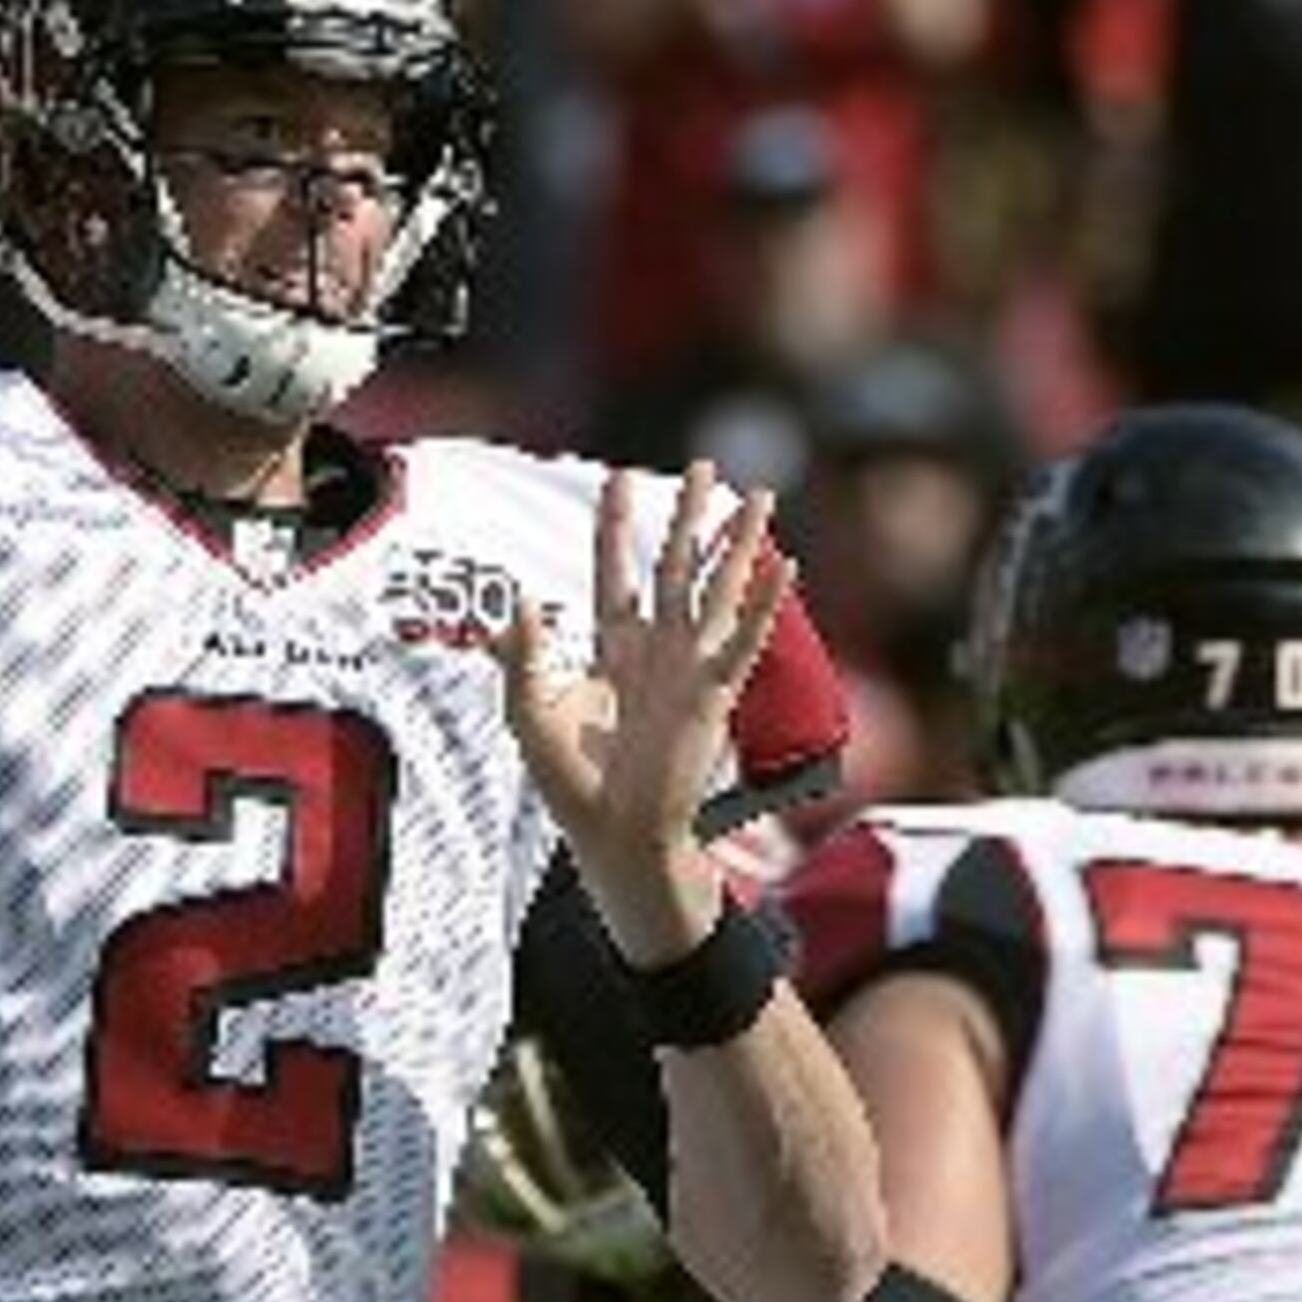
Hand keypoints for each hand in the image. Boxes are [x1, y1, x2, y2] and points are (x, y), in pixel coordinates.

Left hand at [493, 463, 793, 962]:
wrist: (614, 834)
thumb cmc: (572, 782)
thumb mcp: (529, 713)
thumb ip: (522, 657)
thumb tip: (519, 599)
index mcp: (609, 648)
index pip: (615, 572)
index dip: (615, 527)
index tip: (617, 477)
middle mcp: (654, 649)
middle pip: (674, 566)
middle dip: (687, 516)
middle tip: (704, 467)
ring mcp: (688, 669)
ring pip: (717, 591)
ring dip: (738, 545)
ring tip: (760, 498)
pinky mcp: (713, 694)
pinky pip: (742, 639)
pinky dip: (763, 603)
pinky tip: (782, 566)